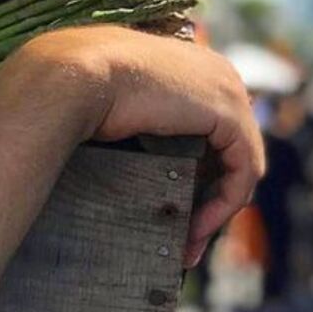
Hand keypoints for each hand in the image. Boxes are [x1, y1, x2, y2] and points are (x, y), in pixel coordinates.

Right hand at [11, 27, 264, 265]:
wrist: (70, 77)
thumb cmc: (71, 88)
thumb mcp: (105, 104)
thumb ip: (126, 121)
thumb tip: (115, 151)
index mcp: (188, 65)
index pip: (208, 128)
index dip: (194, 174)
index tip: (170, 209)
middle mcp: (216, 73)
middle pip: (226, 149)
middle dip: (207, 198)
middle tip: (183, 239)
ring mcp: (227, 91)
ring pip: (238, 164)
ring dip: (214, 210)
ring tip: (186, 246)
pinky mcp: (229, 115)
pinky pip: (243, 171)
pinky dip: (222, 205)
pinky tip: (194, 231)